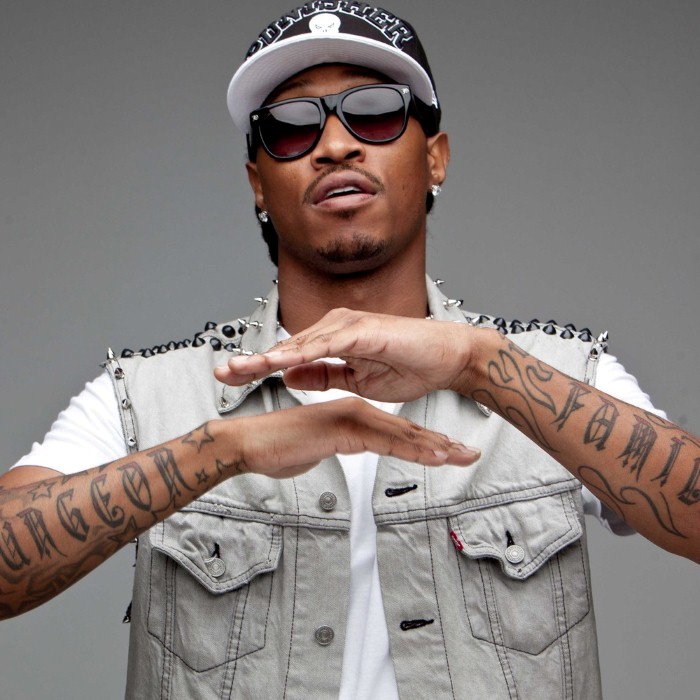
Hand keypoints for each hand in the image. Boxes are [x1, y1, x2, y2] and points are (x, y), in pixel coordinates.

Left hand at [214, 308, 478, 402]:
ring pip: (301, 343)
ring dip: (271, 356)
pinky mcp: (365, 331)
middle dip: (254, 361)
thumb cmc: (410, 366)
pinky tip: (283, 363)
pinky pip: (329, 344)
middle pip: (287, 347)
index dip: (260, 367)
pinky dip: (304, 353)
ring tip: (242, 369)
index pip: (290, 356)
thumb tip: (291, 377)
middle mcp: (338, 328)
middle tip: (223, 374)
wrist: (447, 358)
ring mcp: (350, 326)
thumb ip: (324, 376)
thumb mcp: (357, 380)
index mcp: (334, 340)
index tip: (233, 378)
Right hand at [220, 398, 479, 478]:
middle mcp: (355, 410)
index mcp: (351, 413)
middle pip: (404, 430)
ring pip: (401, 433)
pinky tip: (435, 457)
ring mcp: (351, 417)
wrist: (248, 444)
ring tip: (462, 457)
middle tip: (467, 454)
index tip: (447, 453)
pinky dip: (412, 449)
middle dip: (439, 443)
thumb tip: (342, 448)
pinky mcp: (344, 428)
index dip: (423, 442)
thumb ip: (335, 444)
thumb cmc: (276, 447)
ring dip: (434, 446)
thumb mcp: (315, 447)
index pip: (394, 431)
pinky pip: (385, 440)